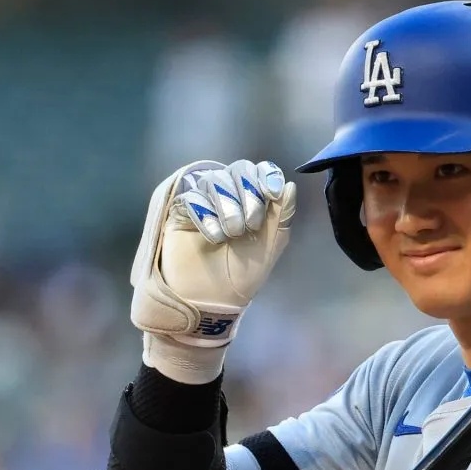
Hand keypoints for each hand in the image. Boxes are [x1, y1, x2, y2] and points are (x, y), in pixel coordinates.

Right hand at [129, 159, 296, 382]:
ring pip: (215, 179)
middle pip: (239, 169)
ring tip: (231, 234)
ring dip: (227, 206)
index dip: (267, 175)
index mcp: (254, 201)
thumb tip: (289, 184)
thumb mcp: (271, 246)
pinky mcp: (181, 212)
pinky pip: (192, 196)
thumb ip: (282, 215)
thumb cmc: (244, 275)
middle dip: (248, 193)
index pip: (260, 170)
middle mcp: (230, 197)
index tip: (272, 193)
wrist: (213, 300)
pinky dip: (206, 214)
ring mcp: (204, 202)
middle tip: (250, 225)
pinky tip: (213, 237)